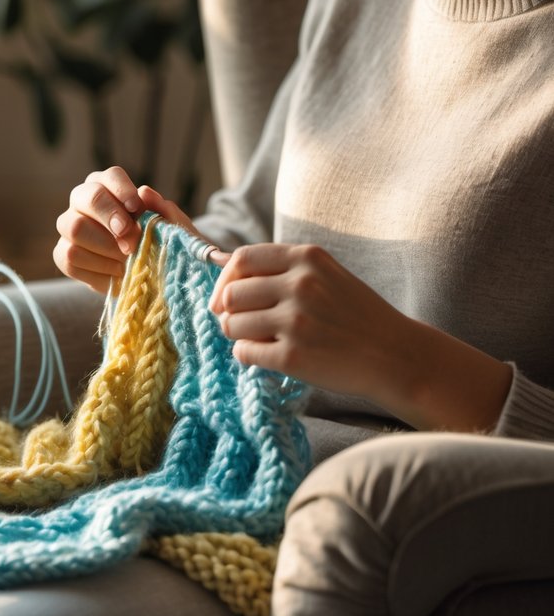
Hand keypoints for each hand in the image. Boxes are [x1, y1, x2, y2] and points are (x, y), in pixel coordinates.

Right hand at [53, 166, 200, 292]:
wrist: (151, 278)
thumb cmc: (160, 245)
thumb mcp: (172, 229)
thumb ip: (162, 210)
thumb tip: (145, 192)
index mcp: (108, 186)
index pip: (110, 176)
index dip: (122, 190)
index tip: (137, 208)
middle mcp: (83, 201)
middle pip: (87, 197)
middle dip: (110, 217)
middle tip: (130, 240)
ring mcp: (69, 227)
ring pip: (75, 228)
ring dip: (106, 248)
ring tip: (127, 262)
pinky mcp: (63, 254)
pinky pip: (70, 257)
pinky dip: (96, 269)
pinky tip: (115, 275)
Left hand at [207, 243, 510, 430]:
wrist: (397, 356)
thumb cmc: (356, 315)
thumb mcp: (326, 275)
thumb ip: (280, 268)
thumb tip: (218, 258)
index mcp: (308, 259)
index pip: (241, 259)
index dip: (225, 279)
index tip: (226, 296)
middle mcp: (300, 286)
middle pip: (231, 294)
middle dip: (229, 312)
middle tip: (244, 324)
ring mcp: (296, 322)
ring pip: (231, 325)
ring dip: (238, 335)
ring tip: (261, 340)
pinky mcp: (293, 357)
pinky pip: (243, 352)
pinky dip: (249, 356)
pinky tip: (269, 356)